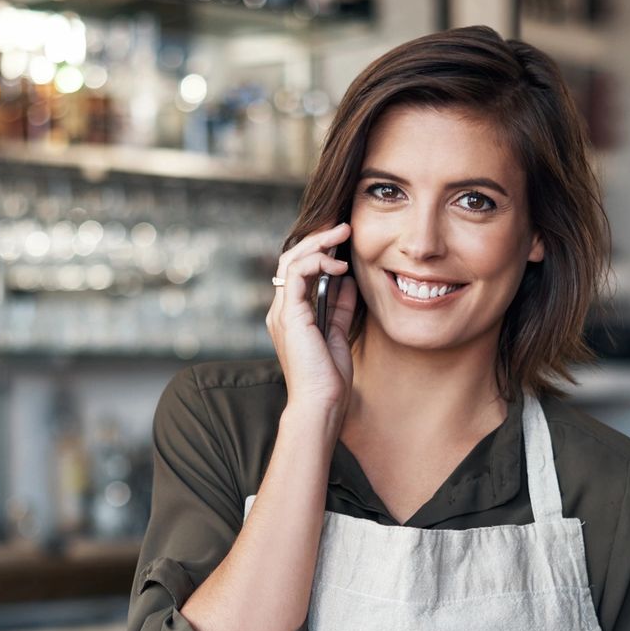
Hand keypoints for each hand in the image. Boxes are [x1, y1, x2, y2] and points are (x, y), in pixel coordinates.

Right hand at [266, 222, 357, 416]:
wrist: (321, 404)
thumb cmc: (328, 378)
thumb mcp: (337, 333)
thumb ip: (338, 307)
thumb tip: (347, 281)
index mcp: (291, 315)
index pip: (299, 270)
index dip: (319, 250)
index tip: (343, 240)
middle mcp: (282, 310)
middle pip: (292, 258)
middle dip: (318, 238)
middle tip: (343, 226)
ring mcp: (282, 312)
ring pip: (292, 259)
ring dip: (319, 243)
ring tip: (342, 234)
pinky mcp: (289, 314)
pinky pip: (295, 273)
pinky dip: (317, 262)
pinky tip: (338, 266)